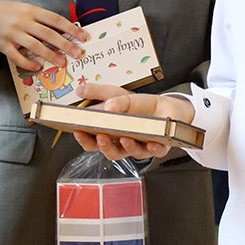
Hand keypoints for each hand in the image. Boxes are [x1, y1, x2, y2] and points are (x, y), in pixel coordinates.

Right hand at [0, 0, 86, 70]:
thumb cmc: (8, 12)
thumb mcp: (25, 9)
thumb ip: (41, 19)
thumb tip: (63, 30)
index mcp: (31, 11)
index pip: (55, 19)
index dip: (71, 29)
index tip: (83, 37)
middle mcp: (23, 21)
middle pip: (48, 34)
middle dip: (65, 44)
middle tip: (78, 54)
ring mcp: (13, 33)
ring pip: (35, 46)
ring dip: (50, 55)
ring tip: (62, 63)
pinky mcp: (3, 45)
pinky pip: (17, 56)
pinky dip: (28, 63)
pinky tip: (37, 67)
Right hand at [71, 83, 195, 159]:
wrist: (165, 106)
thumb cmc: (139, 104)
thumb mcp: (116, 94)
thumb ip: (98, 92)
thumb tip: (81, 91)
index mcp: (110, 133)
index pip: (93, 141)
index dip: (84, 139)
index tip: (79, 131)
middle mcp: (123, 143)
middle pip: (109, 152)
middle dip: (103, 146)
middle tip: (101, 137)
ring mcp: (139, 146)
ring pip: (130, 154)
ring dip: (126, 147)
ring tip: (125, 138)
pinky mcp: (157, 147)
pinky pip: (154, 152)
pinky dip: (152, 149)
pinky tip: (151, 143)